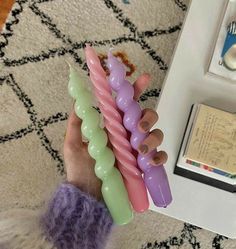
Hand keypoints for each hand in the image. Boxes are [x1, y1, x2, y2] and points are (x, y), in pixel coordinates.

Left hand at [63, 73, 167, 199]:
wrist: (89, 195)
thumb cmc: (81, 170)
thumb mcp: (73, 146)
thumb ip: (76, 125)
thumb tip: (77, 103)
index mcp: (113, 127)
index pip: (127, 105)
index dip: (135, 91)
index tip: (143, 79)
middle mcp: (128, 135)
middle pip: (147, 116)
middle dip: (148, 117)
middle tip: (138, 127)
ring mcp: (138, 150)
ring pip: (156, 134)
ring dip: (152, 139)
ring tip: (140, 150)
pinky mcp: (144, 166)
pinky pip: (159, 157)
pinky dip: (159, 157)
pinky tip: (149, 162)